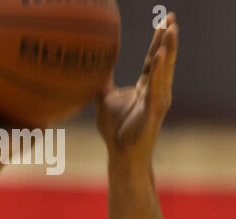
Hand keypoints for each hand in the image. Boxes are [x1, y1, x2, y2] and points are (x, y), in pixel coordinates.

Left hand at [95, 13, 178, 162]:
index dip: (157, 42)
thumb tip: (94, 65)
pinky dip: (158, 71)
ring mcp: (156, 100)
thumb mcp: (105, 98)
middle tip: (171, 18)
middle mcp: (155, 91)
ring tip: (171, 29)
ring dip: (167, 49)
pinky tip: (160, 55)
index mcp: (145, 88)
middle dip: (167, 39)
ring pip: (163, 70)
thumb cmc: (115, 129)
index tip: (162, 23)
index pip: (152, 61)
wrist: (121, 154)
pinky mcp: (154, 110)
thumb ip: (103, 81)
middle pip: (162, 61)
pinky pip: (156, 87)